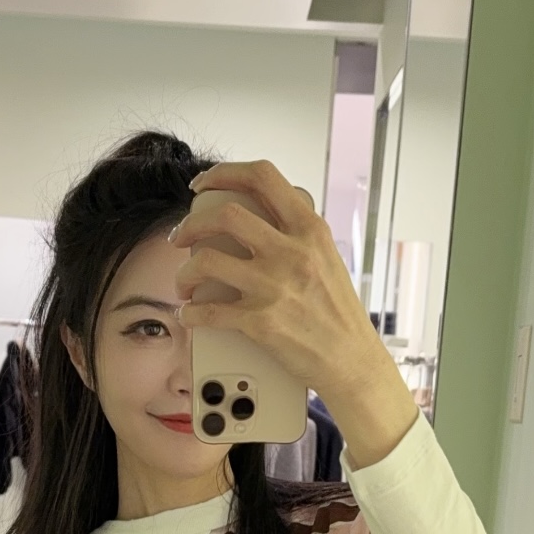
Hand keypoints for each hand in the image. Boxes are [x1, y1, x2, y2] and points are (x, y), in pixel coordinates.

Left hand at [170, 159, 418, 465]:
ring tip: (184, 282)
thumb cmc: (339, 313)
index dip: (223, 173)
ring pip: (207, 261)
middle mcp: (292, 252)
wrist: (352, 360)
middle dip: (191, 224)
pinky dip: (191, 314)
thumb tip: (262, 221)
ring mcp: (275, 287)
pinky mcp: (261, 323)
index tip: (202, 186)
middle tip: (181, 238)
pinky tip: (189, 315)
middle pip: (224, 216)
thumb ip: (298, 235)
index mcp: (309, 229)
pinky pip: (209, 312)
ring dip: (184, 272)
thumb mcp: (327, 257)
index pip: (262, 176)